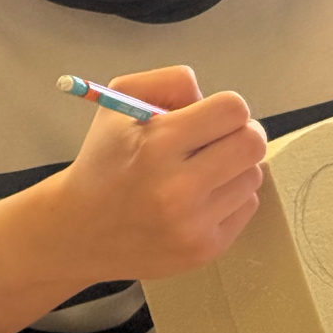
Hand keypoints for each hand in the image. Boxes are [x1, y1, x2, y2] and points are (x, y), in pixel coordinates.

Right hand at [47, 66, 267, 282]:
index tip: (210, 117)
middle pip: (253, 143)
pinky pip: (247, 207)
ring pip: (253, 176)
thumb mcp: (119, 102)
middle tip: (220, 140)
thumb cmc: (103, 160)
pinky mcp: (205, 250)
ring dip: (234, 167)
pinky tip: (201, 198)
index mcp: (157, 143)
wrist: (79, 231)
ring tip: (203, 172)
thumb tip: (208, 97)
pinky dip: (230, 197)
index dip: (224, 107)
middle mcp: (179, 187)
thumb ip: (167, 82)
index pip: (232, 109)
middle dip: (240, 133)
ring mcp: (194, 224)